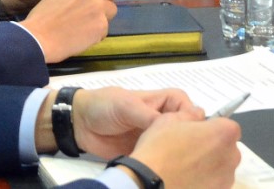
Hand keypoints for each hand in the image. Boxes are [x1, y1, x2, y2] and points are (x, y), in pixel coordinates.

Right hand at [17, 0, 121, 61]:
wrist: (40, 36)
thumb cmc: (46, 12)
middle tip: (100, 0)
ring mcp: (99, 7)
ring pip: (113, 8)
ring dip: (103, 13)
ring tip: (85, 20)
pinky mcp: (101, 25)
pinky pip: (106, 26)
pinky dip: (96, 30)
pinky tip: (82, 32)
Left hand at [66, 88, 239, 188]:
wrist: (79, 123)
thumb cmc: (105, 105)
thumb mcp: (127, 105)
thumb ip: (149, 115)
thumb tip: (174, 127)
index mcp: (165, 101)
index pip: (191, 110)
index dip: (194, 122)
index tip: (191, 135)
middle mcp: (164, 119)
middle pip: (188, 130)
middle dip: (190, 141)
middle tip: (187, 155)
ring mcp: (156, 138)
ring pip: (177, 147)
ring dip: (179, 155)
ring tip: (179, 166)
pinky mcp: (147, 153)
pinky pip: (161, 159)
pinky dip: (165, 165)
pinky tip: (168, 172)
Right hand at [124, 112, 241, 188]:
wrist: (148, 184)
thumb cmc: (160, 149)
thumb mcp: (170, 119)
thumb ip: (191, 114)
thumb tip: (198, 115)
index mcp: (224, 133)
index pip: (228, 127)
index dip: (213, 129)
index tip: (198, 133)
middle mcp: (231, 157)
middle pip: (227, 149)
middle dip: (212, 148)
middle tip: (189, 151)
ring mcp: (225, 180)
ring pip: (221, 169)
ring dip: (209, 167)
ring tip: (184, 168)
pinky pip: (213, 185)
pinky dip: (204, 183)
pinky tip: (185, 181)